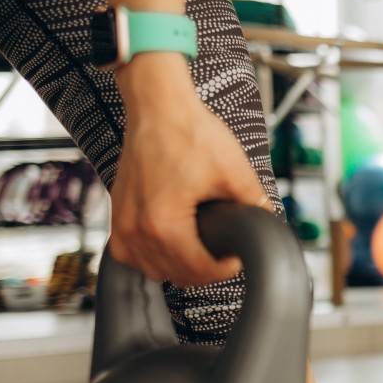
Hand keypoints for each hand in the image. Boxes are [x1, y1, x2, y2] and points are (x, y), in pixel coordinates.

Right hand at [108, 54, 269, 286]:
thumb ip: (253, 203)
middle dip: (204, 271)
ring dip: (178, 268)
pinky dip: (150, 257)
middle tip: (224, 255)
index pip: (198, 271)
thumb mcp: (234, 170)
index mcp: (164, 222)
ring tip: (201, 252)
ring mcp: (121, 222)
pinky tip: (171, 248)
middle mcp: (136, 228)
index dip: (225, 270)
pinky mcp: (116, 213)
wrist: (158, 107)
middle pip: (175, 275)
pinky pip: (129, 254)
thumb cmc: (189, 132)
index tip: (236, 258)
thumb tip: (267, 223)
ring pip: (151, 270)